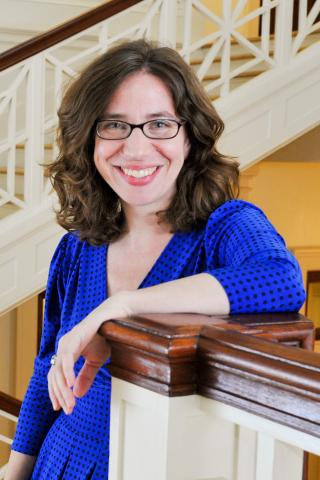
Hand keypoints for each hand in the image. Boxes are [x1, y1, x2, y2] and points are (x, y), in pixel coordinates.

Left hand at [47, 292, 132, 414]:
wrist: (116, 318)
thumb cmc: (105, 335)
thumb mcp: (96, 361)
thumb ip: (86, 376)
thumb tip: (77, 394)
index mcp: (67, 352)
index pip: (55, 376)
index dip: (56, 392)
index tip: (60, 408)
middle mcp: (64, 346)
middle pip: (55, 375)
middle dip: (60, 395)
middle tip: (68, 410)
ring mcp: (68, 341)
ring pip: (59, 370)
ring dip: (64, 389)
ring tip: (70, 403)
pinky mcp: (75, 337)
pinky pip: (68, 358)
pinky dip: (68, 373)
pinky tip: (71, 385)